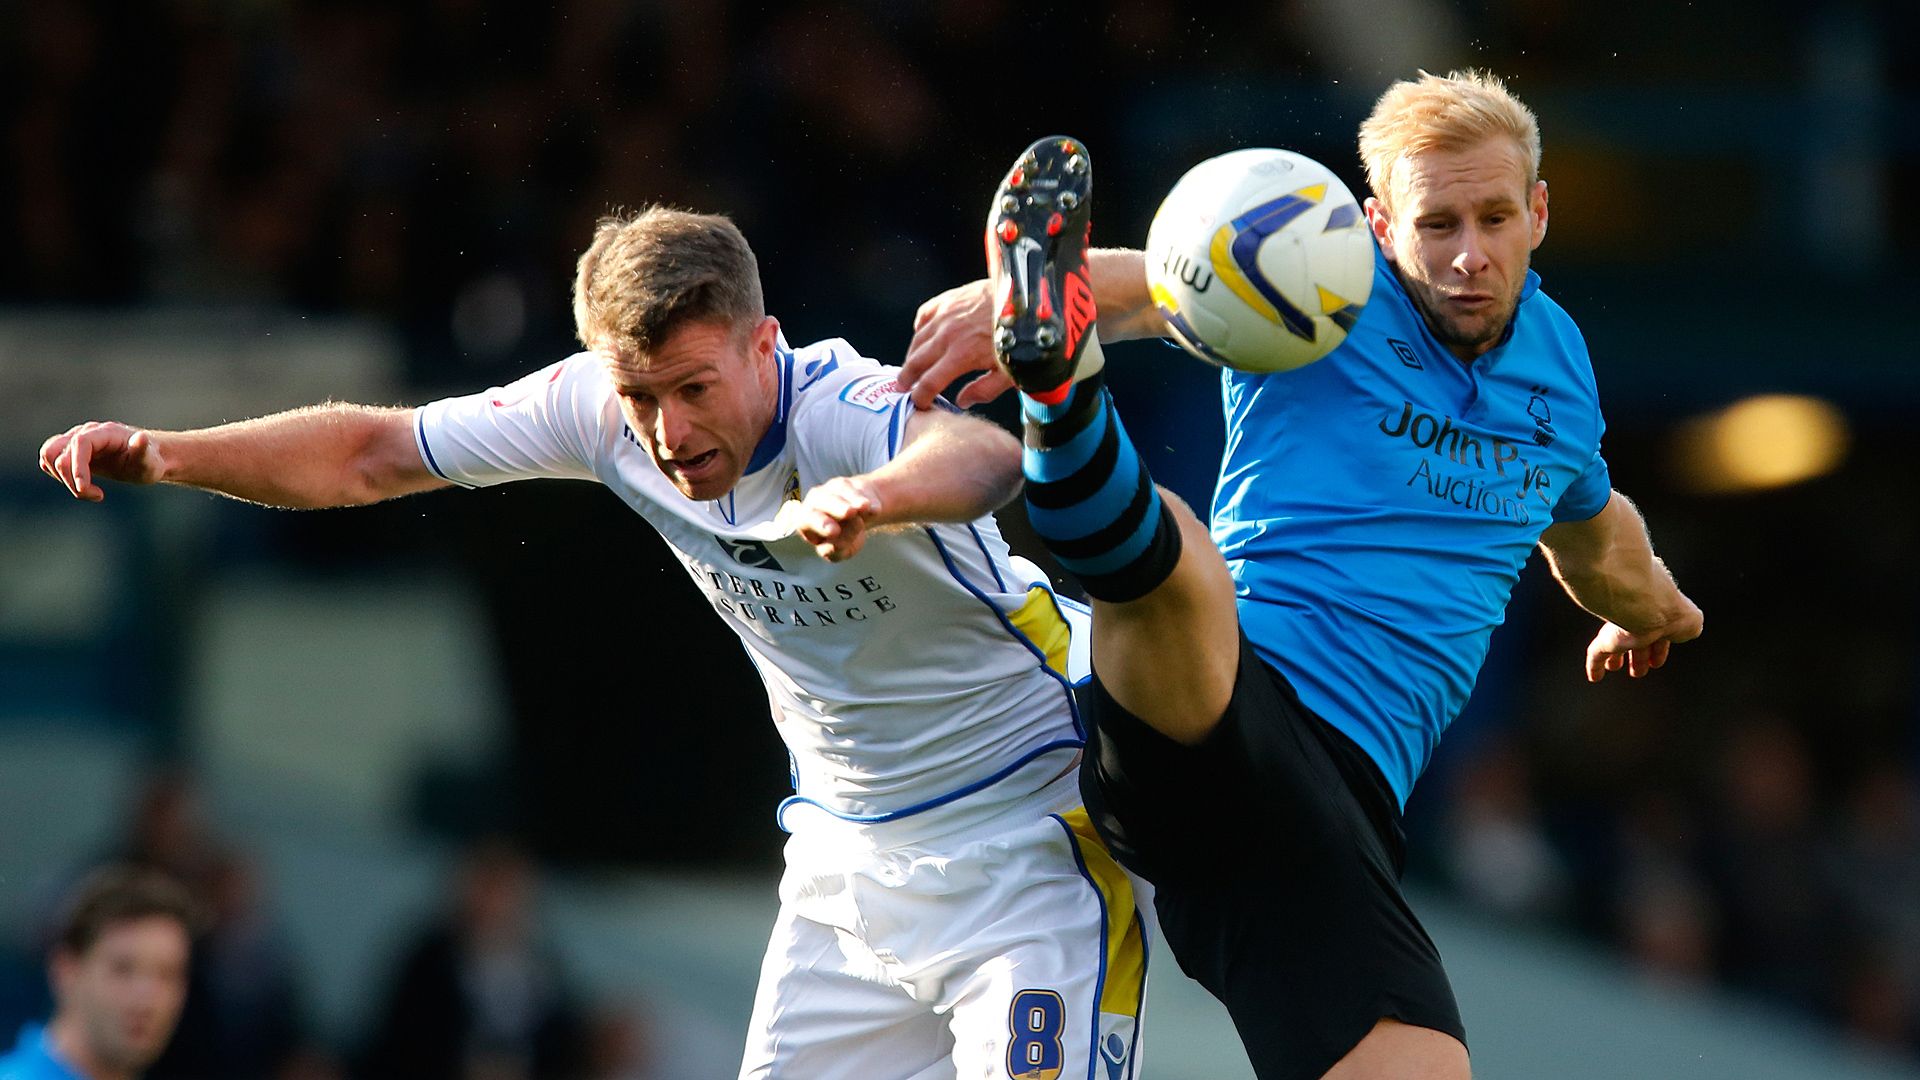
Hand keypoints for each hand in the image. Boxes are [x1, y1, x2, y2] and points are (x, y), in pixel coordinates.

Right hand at [38, 422, 164, 501]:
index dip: (76, 466)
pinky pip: (51, 462)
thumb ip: (143, 451)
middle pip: (57, 452)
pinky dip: (61, 477)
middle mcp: (86, 433)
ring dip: (62, 479)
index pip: (79, 443)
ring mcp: (75, 441)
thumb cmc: (150, 461)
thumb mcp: (151, 461)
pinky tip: (84, 487)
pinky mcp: (70, 452)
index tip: (83, 488)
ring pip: (49, 456)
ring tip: (89, 491)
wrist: (146, 459)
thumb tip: (140, 438)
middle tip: (96, 495)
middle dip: (70, 479)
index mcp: (105, 433)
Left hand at [778, 477, 882, 561]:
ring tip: (864, 508)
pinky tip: (874, 509)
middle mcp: (815, 500)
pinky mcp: (851, 484)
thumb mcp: (839, 551)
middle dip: (836, 506)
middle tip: (850, 513)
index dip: (820, 524)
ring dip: (854, 500)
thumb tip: (837, 544)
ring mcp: (833, 489)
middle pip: (821, 499)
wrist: (860, 517)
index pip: (808, 520)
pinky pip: (859, 489)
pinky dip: (868, 499)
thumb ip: (835, 551)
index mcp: (806, 520)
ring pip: (840, 491)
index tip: (835, 531)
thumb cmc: (844, 537)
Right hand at [899, 279, 1013, 409]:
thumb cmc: (1022, 336)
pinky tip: (921, 336)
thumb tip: (962, 401)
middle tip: (901, 388)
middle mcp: (947, 335)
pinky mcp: (948, 300)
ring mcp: (945, 315)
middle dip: (907, 378)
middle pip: (916, 362)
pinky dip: (919, 328)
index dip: (921, 397)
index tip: (919, 403)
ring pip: (917, 340)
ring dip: (910, 356)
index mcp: (961, 356)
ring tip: (909, 367)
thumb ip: (984, 390)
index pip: (930, 383)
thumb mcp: (1010, 372)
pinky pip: (924, 315)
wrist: (1027, 298)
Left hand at [1584, 600, 1702, 682]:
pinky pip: (1596, 654)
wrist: (1650, 607)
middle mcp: (1639, 620)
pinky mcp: (1606, 639)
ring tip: (1613, 667)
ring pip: (1615, 645)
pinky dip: (1594, 666)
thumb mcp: (1693, 623)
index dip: (1658, 649)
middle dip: (1637, 655)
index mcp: (1661, 615)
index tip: (1656, 661)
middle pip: (1636, 640)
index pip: (1659, 634)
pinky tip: (1594, 676)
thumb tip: (1688, 632)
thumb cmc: (1671, 610)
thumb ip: (1690, 629)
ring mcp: (1620, 629)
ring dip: (1615, 659)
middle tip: (1637, 670)